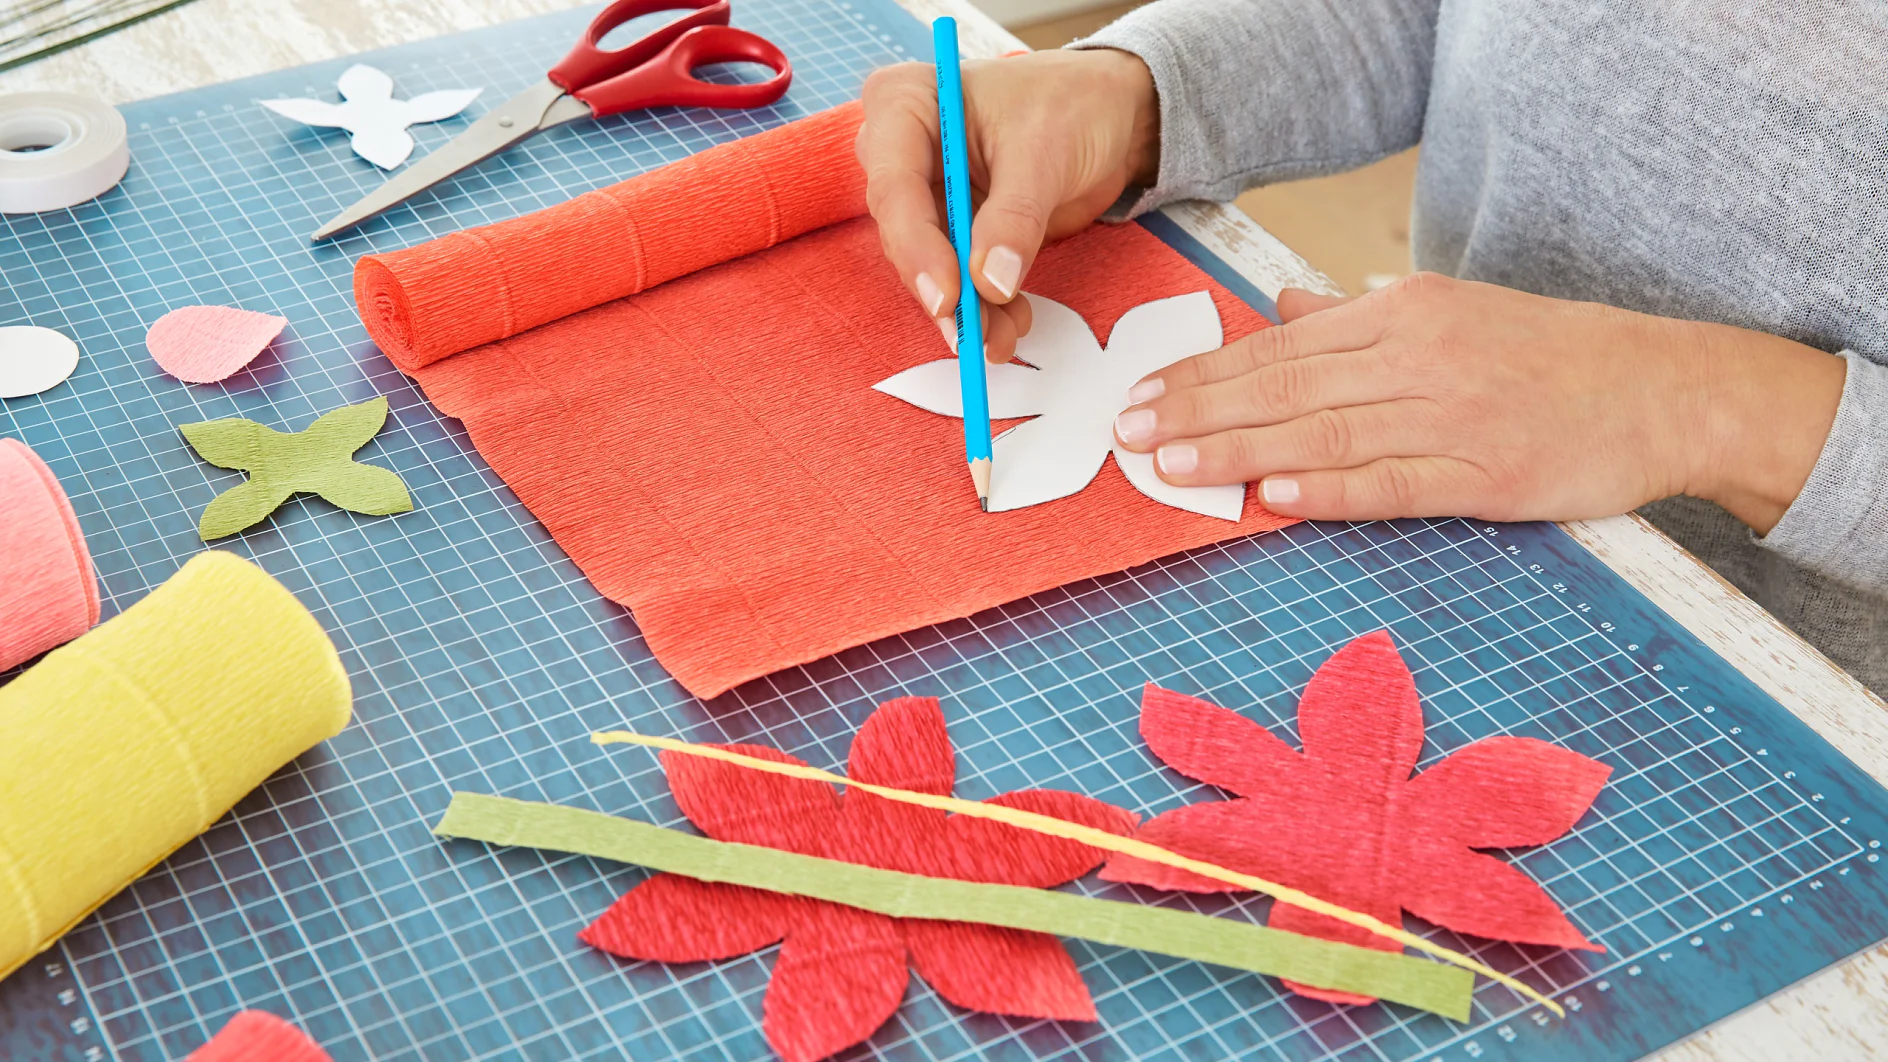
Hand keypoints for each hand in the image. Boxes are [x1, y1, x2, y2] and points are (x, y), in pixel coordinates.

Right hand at [857, 48, 1158, 361]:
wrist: (1109, 112)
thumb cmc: (1071, 103)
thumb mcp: (1045, 152)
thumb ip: (1015, 217)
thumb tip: (990, 284)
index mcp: (906, 104)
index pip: (894, 186)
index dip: (917, 246)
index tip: (949, 296)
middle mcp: (901, 149)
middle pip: (904, 232)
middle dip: (943, 288)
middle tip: (970, 333)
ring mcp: (925, 191)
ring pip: (930, 264)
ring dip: (965, 308)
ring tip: (1001, 340)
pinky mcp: (952, 225)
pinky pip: (958, 274)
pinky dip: (983, 305)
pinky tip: (1010, 324)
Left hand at [1112, 274, 1845, 532]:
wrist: (1668, 389)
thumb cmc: (1551, 357)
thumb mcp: (1453, 313)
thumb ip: (1360, 316)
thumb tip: (1285, 304)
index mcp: (1403, 312)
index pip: (1280, 344)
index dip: (1205, 373)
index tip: (1143, 395)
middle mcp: (1420, 355)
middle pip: (1287, 385)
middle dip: (1199, 411)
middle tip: (1129, 434)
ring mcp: (1453, 416)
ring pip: (1324, 432)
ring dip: (1239, 450)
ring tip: (1171, 466)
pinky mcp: (1486, 476)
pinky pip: (1392, 483)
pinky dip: (1329, 489)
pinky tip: (1272, 496)